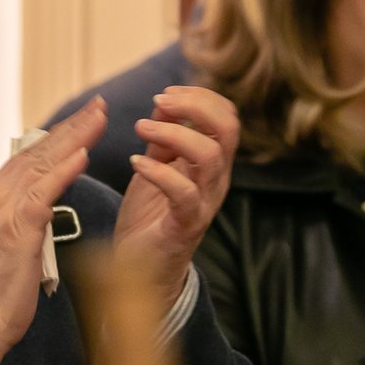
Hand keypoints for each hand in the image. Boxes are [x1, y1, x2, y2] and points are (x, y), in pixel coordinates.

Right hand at [0, 98, 103, 364]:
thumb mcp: (4, 246)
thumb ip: (18, 220)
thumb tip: (37, 206)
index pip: (27, 158)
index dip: (57, 136)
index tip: (83, 118)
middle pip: (36, 152)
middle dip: (71, 126)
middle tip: (100, 104)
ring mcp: (0, 212)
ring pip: (42, 164)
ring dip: (74, 137)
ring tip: (101, 117)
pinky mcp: (14, 230)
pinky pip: (42, 193)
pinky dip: (64, 170)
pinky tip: (83, 153)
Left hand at [113, 86, 239, 312]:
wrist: (139, 270)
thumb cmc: (150, 217)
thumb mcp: (155, 166)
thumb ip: (163, 137)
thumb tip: (163, 102)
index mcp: (212, 163)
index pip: (227, 117)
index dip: (200, 97)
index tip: (166, 95)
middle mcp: (216, 180)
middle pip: (228, 128)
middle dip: (194, 106)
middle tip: (159, 102)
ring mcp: (205, 202)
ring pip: (209, 155)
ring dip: (174, 133)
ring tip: (141, 128)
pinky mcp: (187, 224)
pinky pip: (183, 193)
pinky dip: (158, 171)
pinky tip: (135, 163)